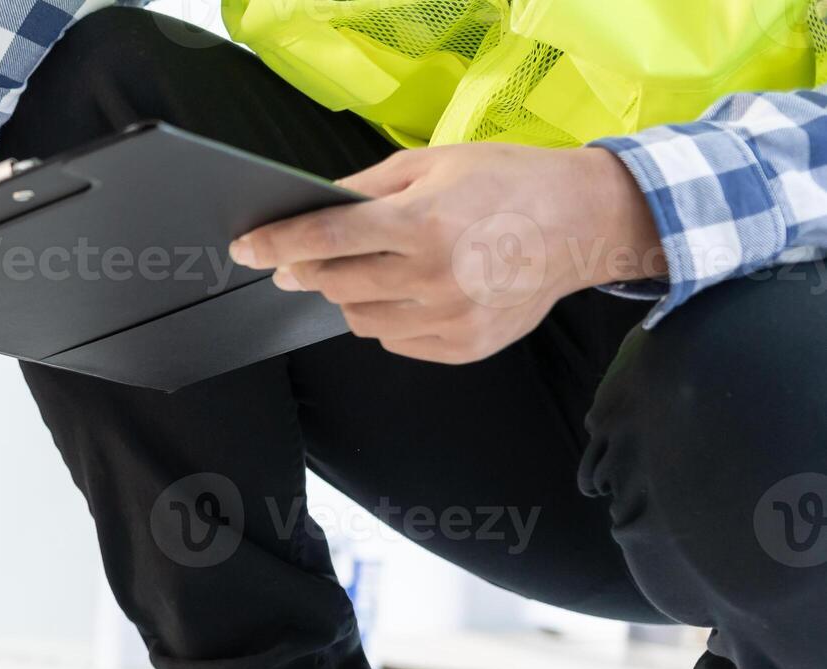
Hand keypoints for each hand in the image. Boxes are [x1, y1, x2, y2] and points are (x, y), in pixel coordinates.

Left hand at [230, 144, 666, 364]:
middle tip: (310, 259)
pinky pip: (395, 341)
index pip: (325, 239)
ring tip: (385, 268)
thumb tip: (308, 210)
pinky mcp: (464, 347)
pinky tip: (416, 292)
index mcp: (421, 222)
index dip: (276, 245)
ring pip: (359, 319)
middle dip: (311, 270)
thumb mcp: (431, 165)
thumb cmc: (505, 183)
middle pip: (334, 283)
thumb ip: (365, 190)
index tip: (244, 249)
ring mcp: (450, 317)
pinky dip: (390, 318)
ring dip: (353, 295)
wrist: (582, 224)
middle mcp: (433, 275)